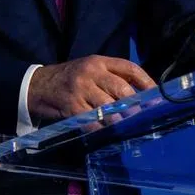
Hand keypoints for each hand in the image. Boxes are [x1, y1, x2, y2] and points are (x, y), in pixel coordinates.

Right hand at [28, 55, 155, 123]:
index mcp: (99, 62)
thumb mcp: (90, 70)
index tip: (156, 96)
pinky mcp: (72, 106)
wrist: (38, 86)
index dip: (146, 82)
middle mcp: (91, 72)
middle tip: (142, 116)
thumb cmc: (70, 79)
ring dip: (121, 119)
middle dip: (135, 104)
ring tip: (128, 126)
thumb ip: (111, 78)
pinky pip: (93, 121)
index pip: (129, 68)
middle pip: (121, 88)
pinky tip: (107, 132)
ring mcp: (81, 89)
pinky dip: (102, 129)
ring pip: (109, 107)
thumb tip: (139, 95)